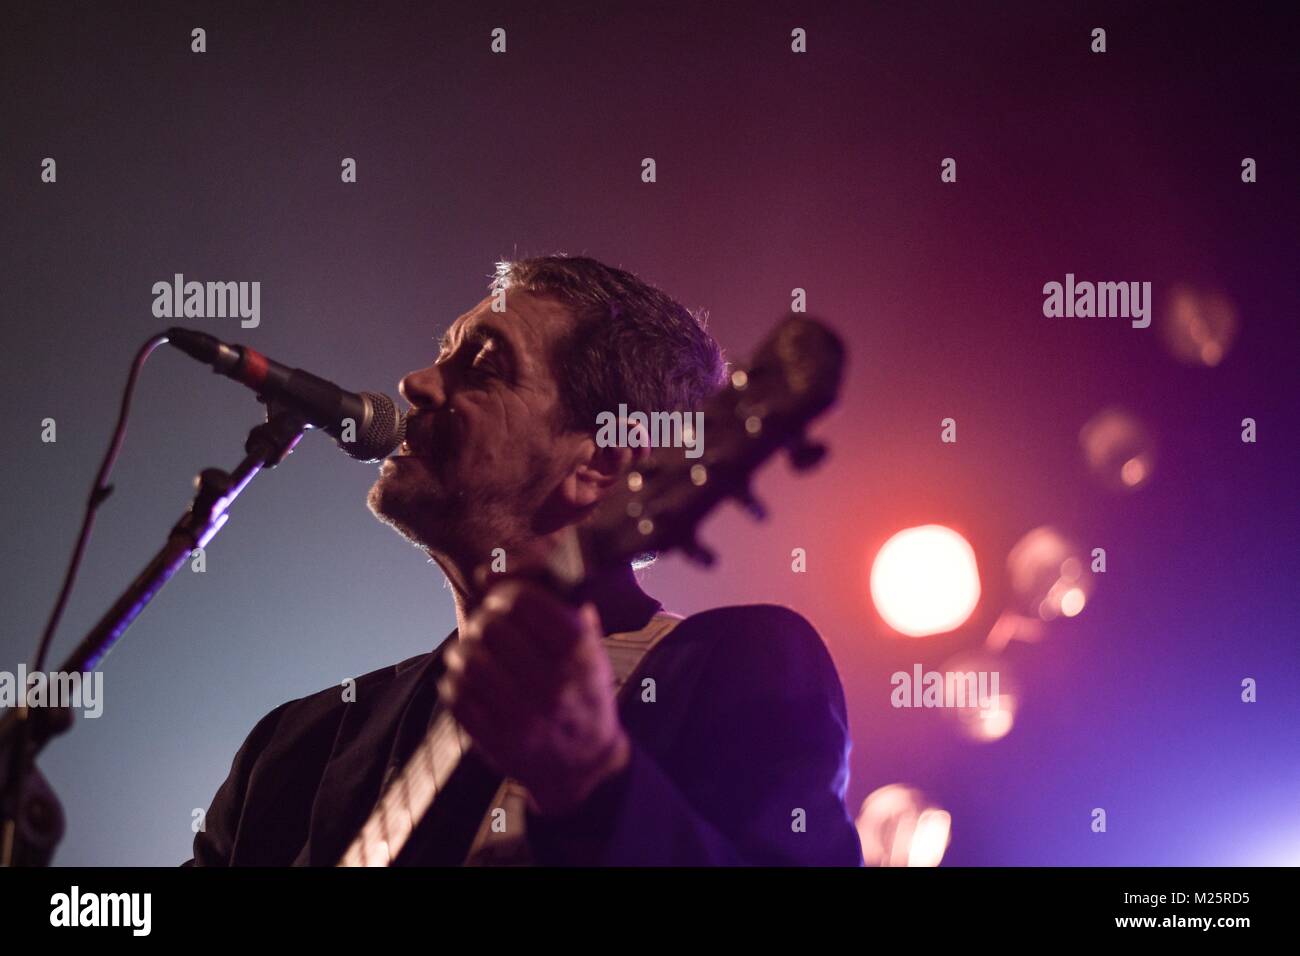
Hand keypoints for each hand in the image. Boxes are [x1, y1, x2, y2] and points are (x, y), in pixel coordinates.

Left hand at [438, 577, 630, 816]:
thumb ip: (553, 604)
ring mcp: (522, 717)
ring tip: (473, 648)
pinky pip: (456, 694)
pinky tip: (467, 677)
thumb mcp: (589, 648)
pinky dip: (455, 679)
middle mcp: (553, 684)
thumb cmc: (584, 693)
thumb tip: (491, 571)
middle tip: (487, 623)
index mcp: (579, 654)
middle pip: (491, 627)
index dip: (506, 590)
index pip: (524, 600)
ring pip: (467, 659)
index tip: (504, 598)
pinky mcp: (495, 740)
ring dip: (464, 647)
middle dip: (484, 618)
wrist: (584, 766)